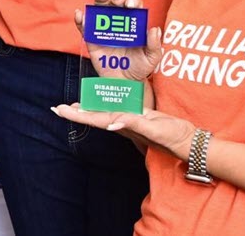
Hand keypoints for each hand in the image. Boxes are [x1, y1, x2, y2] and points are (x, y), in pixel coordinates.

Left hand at [51, 103, 195, 161]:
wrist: (186, 141)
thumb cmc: (171, 137)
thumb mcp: (153, 130)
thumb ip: (134, 124)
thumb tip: (112, 123)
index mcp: (123, 126)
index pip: (94, 118)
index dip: (76, 114)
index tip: (59, 109)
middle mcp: (123, 124)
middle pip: (95, 116)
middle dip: (77, 112)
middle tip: (58, 107)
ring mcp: (130, 121)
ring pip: (104, 113)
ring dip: (88, 109)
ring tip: (74, 105)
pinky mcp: (139, 117)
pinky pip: (118, 110)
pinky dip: (107, 106)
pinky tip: (103, 104)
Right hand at [75, 0, 162, 81]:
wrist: (124, 83)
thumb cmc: (139, 68)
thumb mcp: (151, 58)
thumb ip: (154, 45)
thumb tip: (155, 29)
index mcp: (133, 23)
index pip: (133, 6)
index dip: (132, 1)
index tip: (131, 5)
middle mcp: (118, 22)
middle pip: (115, 3)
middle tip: (116, 0)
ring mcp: (104, 29)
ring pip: (100, 9)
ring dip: (99, 0)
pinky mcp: (91, 39)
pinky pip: (84, 27)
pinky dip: (81, 19)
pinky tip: (81, 14)